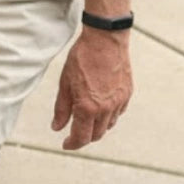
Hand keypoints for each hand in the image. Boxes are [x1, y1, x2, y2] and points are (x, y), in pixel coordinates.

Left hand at [51, 28, 132, 149]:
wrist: (106, 39)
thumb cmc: (82, 58)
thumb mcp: (65, 83)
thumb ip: (62, 108)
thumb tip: (57, 127)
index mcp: (87, 107)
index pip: (81, 137)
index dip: (72, 144)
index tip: (66, 144)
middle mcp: (105, 109)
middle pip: (96, 135)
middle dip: (84, 137)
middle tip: (74, 132)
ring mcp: (119, 102)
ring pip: (108, 125)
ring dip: (97, 126)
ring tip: (87, 116)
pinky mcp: (127, 94)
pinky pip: (118, 112)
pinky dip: (109, 115)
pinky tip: (101, 105)